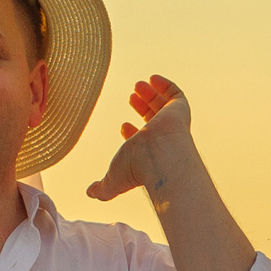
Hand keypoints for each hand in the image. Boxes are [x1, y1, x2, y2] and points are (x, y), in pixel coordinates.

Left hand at [87, 74, 199, 201]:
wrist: (159, 158)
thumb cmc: (137, 169)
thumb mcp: (113, 179)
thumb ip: (103, 188)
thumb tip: (91, 193)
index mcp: (150, 155)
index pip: (144, 142)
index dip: (132, 132)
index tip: (122, 125)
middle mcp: (163, 140)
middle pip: (154, 120)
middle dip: (142, 108)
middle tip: (131, 97)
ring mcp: (172, 125)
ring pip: (163, 107)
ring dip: (150, 95)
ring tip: (137, 85)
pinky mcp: (179, 111)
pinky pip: (176, 95)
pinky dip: (165, 85)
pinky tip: (153, 78)